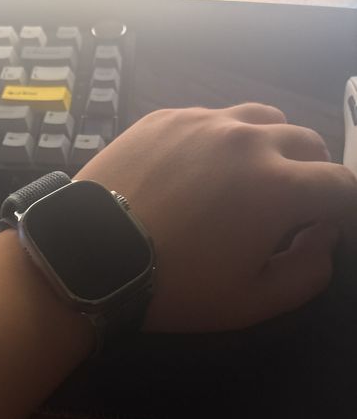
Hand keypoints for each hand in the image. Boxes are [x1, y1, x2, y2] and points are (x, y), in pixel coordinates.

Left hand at [75, 105, 356, 331]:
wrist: (87, 258)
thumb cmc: (173, 287)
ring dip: (271, 147)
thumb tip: (322, 234)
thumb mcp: (251, 302)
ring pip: (262, 120)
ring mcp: (203, 121)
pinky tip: (198, 169)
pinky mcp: (166, 116)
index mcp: (279, 185)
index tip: (324, 227)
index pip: (341, 185)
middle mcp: (248, 139)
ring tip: (249, 178)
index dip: (343, 210)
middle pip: (307, 142)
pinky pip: (213, 118)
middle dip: (311, 175)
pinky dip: (223, 140)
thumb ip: (309, 271)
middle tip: (288, 207)